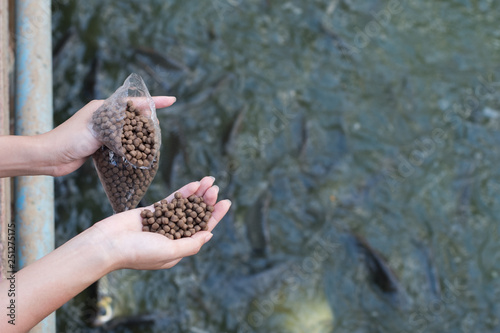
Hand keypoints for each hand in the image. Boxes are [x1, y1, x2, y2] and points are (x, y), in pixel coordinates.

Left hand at [44, 96, 175, 176]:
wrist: (50, 157)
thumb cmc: (69, 139)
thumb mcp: (96, 129)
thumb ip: (117, 126)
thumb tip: (139, 126)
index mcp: (103, 107)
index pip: (133, 102)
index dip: (154, 102)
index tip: (172, 101)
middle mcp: (104, 117)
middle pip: (133, 116)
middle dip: (148, 120)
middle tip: (160, 129)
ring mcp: (102, 131)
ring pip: (128, 131)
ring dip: (140, 136)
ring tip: (154, 142)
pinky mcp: (100, 145)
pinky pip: (121, 144)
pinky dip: (130, 147)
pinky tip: (138, 153)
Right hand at [91, 176, 230, 270]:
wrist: (107, 244)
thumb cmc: (138, 253)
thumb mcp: (170, 252)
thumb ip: (191, 244)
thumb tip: (209, 234)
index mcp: (177, 249)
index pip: (202, 230)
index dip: (215, 216)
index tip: (226, 202)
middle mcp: (171, 235)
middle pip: (195, 216)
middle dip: (207, 202)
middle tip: (216, 189)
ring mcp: (162, 222)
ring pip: (184, 206)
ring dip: (197, 194)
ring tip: (209, 181)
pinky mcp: (151, 211)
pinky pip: (171, 201)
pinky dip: (183, 192)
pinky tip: (194, 184)